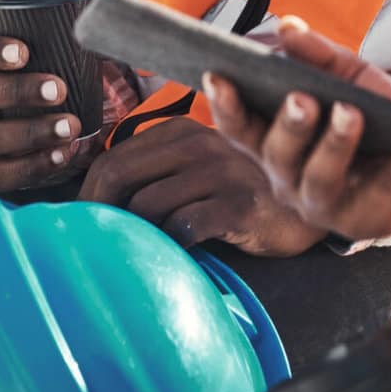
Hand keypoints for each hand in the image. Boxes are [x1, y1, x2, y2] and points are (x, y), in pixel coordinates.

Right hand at [0, 33, 82, 192]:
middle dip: (18, 90)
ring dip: (31, 131)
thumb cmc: (55, 87)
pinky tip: (63, 154)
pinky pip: (3, 173)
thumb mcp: (61, 61)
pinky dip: (35, 164)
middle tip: (59, 90)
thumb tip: (106, 17)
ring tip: (71, 127)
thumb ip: (76, 40)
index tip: (24, 52)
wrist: (54, 135)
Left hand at [76, 115, 325, 256]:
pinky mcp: (240, 204)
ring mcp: (220, 171)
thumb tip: (96, 204)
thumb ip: (159, 173)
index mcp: (181, 131)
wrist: (309, 206)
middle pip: (119, 177)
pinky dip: (169, 248)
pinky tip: (172, 260)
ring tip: (131, 257)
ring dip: (134, 237)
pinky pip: (184, 228)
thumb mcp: (200, 169)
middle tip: (90, 246)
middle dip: (97, 215)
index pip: (112, 159)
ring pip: (147, 205)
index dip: (87, 195)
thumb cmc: (243, 193)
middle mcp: (198, 143)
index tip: (80, 225)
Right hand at [202, 16, 390, 241]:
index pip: (239, 130)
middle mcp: (290, 182)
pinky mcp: (370, 221)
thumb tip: (286, 27)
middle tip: (301, 98)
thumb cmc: (377, 115)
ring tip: (351, 112)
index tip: (217, 75)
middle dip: (288, 126)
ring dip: (335, 144)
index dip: (225, 105)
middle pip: (277, 156)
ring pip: (321, 180)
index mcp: (275, 145)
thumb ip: (316, 54)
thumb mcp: (347, 76)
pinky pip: (387, 184)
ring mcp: (327, 207)